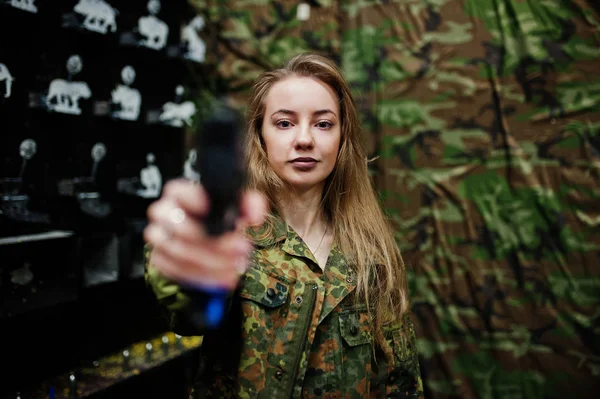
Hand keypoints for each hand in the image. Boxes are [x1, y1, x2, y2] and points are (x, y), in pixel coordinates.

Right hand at [143, 178, 266, 289]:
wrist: (210, 241)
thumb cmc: (221, 219)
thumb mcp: (239, 207)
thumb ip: (250, 205)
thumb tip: (254, 216)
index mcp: (180, 193)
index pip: (180, 193)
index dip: (198, 204)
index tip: (223, 219)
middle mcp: (164, 212)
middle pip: (181, 228)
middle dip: (215, 243)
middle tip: (241, 249)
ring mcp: (158, 236)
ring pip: (179, 252)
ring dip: (211, 263)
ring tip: (235, 266)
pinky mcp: (158, 258)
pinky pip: (174, 270)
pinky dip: (200, 277)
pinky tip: (220, 277)